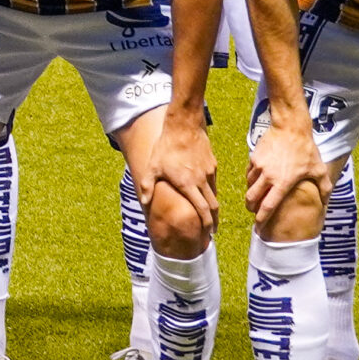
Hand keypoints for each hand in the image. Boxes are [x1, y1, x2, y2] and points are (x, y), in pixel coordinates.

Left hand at [144, 108, 220, 234]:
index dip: (207, 224)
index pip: (203, 210)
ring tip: (210, 216)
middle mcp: (202, 180)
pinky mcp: (212, 163)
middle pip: (213, 206)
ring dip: (213, 207)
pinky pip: (213, 182)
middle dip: (214, 221)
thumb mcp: (152, 167)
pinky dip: (211, 191)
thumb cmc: (166, 146)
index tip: (208, 234)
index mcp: (188, 184)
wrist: (184, 125)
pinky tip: (206, 194)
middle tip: (212, 232)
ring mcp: (209, 172)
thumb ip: (147, 186)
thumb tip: (144, 202)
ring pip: (215, 194)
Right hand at [244, 115, 329, 227]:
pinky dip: (251, 179)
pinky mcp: (254, 158)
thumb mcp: (319, 168)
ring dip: (251, 193)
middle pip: (252, 198)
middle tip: (254, 211)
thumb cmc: (306, 148)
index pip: (268, 206)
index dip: (262, 218)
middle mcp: (268, 176)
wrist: (290, 127)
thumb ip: (323, 188)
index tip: (259, 225)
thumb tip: (325, 203)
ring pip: (249, 186)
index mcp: (283, 182)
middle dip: (251, 208)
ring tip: (256, 195)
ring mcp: (259, 166)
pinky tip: (257, 180)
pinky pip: (249, 173)